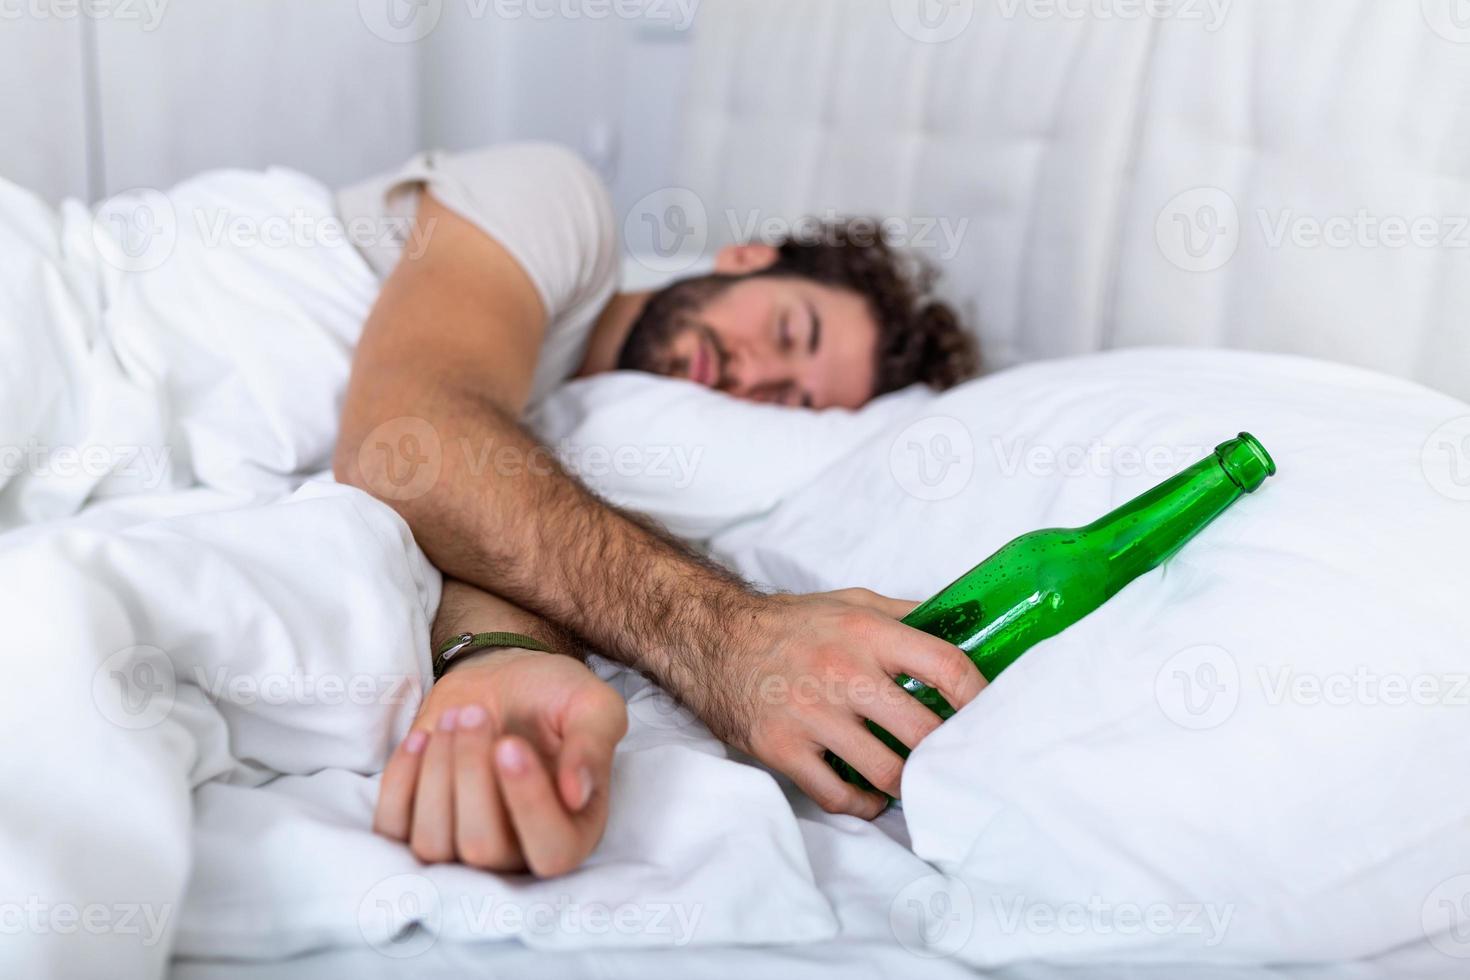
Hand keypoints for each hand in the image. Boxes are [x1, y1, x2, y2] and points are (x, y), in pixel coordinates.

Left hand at [374, 648, 627, 876]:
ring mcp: (462, 844)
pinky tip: (424, 737)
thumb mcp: (593, 706)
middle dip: (471, 774)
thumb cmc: (555, 695)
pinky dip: (401, 779)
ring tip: (457, 718)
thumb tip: (575, 794)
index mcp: (574, 831)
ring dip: (438, 771)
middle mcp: (519, 851)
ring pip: (434, 843)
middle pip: (482, 848)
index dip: (527, 804)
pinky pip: (393, 828)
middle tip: (476, 715)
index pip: (552, 853)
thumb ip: (592, 746)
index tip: (510, 744)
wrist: (504, 677)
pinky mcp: (418, 824)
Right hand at [688, 588, 985, 817]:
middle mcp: (842, 672)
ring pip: (886, 772)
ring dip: (909, 784)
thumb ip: (906, 616)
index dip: (980, 698)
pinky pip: (837, 796)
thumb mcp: (852, 601)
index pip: (946, 667)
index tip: (993, 716)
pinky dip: (864, 805)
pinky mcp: (781, 748)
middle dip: (947, 753)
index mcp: (867, 632)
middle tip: (957, 761)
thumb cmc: (789, 623)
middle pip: (923, 732)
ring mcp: (810, 714)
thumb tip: (965, 627)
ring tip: (917, 781)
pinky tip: (872, 797)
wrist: (712, 638)